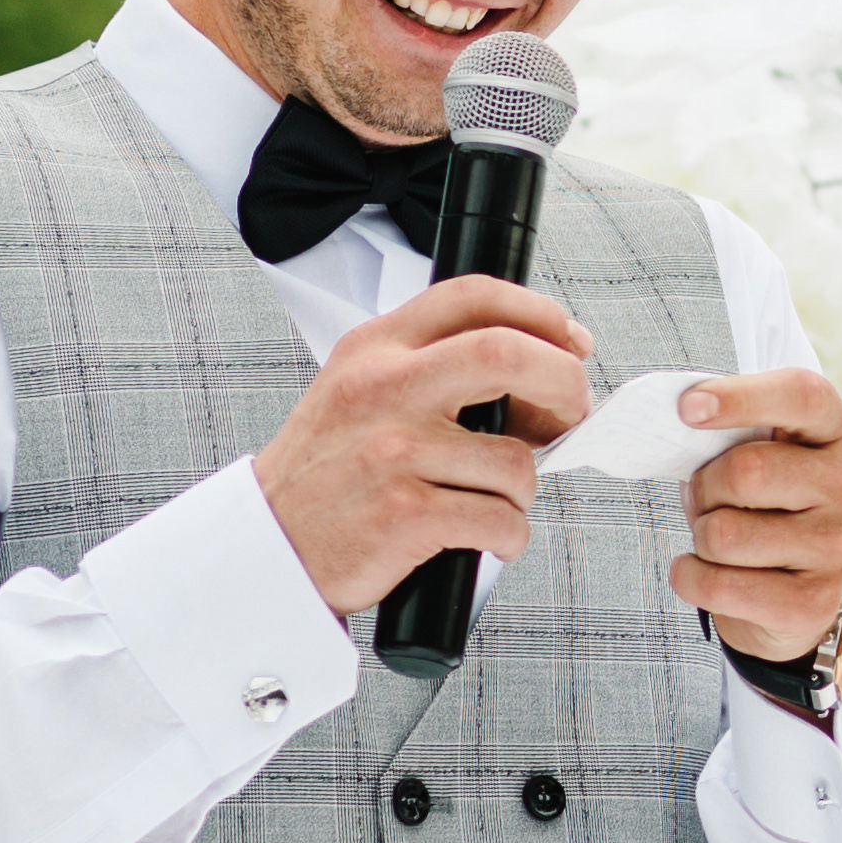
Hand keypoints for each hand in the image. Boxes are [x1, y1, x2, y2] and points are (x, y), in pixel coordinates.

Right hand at [251, 277, 594, 613]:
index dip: (540, 313)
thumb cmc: (327, 474)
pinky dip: (509, 536)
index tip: (570, 342)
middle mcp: (383, 389)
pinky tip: (485, 536)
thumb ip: (434, 367)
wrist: (270, 545)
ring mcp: (393, 451)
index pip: (472, 296)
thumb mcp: (360, 391)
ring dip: (523, 491)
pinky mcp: (404, 513)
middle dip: (563, 383)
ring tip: (491, 500)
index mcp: (375, 349)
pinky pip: (500, 519)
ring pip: (514, 459)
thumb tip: (544, 368)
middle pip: (508, 353)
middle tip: (571, 413)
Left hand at [665, 369, 841, 663]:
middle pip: (746, 472)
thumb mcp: (756, 452)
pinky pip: (719, 585)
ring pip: (725, 534)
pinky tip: (708, 572)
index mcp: (838, 432)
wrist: (791, 592)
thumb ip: (730, 431)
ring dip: (701, 538)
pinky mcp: (813, 604)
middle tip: (708, 499)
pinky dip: (692, 578)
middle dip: (704, 488)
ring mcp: (839, 547)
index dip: (741, 398)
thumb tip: (685, 419)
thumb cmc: (763, 502)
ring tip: (721, 540)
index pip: (801, 396)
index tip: (688, 409)